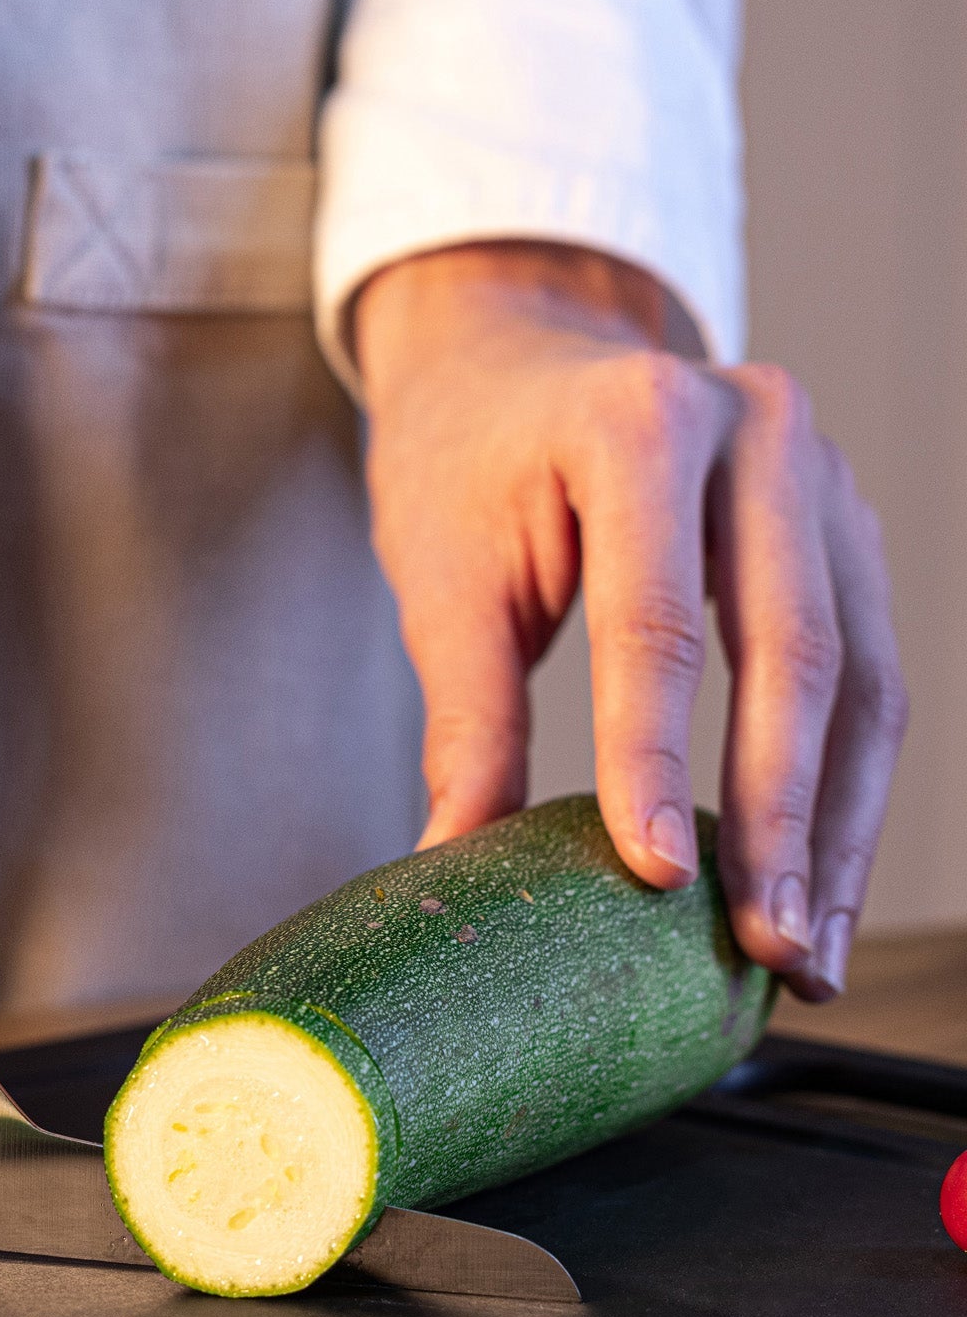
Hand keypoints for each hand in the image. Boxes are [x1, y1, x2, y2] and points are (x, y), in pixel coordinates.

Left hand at [355, 244, 906, 999]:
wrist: (517, 366)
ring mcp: (825, 474)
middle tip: (763, 947)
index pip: (657, 620)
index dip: (655, 759)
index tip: (653, 878)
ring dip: (839, 827)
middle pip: (795, 651)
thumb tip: (454, 865)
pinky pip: (870, 671)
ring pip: (862, 675)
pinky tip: (820, 878)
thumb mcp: (445, 580)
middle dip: (781, 818)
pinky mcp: (847, 528)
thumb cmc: (468, 468)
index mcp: (640, 424)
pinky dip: (847, 784)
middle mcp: (761, 431)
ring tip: (807, 950)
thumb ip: (466, 721)